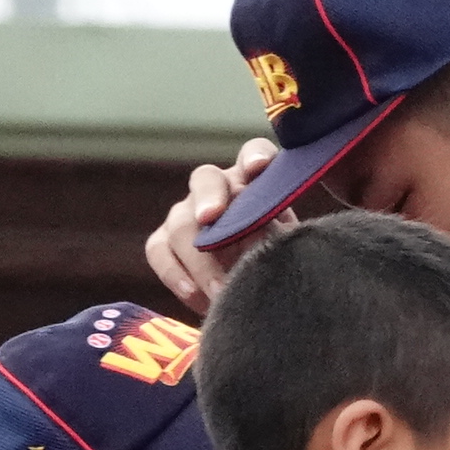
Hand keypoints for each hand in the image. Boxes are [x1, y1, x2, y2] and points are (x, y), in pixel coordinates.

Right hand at [143, 136, 278, 311]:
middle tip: (212, 218)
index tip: (259, 167)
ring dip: (200, 259)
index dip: (256, 155)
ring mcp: (187, 213)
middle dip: (209, 198)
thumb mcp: (291, 247)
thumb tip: (270, 241)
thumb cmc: (281, 258)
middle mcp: (218, 189)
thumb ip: (282, 238)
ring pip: (181, 224)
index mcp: (256, 180)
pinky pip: (159, 250)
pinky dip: (174, 274)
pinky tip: (194, 296)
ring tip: (222, 292)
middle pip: (206, 180)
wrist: (256, 286)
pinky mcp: (165, 240)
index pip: (255, 153)